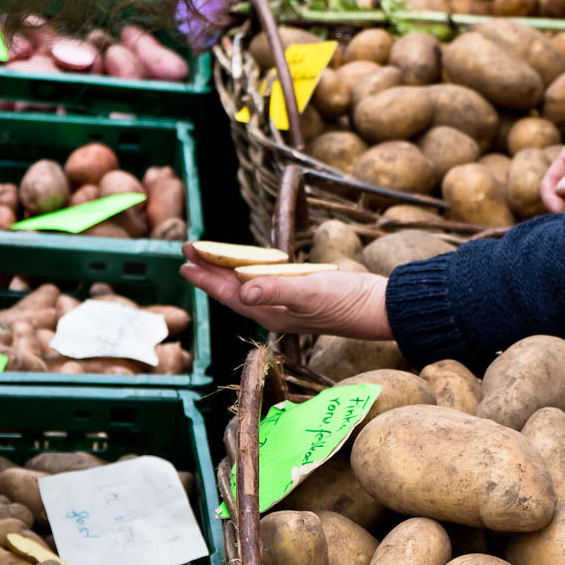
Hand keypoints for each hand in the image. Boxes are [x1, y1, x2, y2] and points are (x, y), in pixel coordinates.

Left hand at [180, 246, 392, 338]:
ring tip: (209, 255)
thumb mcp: (309, 292)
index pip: (229, 293)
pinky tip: (250, 264)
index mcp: (270, 314)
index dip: (206, 277)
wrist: (379, 308)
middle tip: (188, 250)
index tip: (185, 260)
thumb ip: (276, 290)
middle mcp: (274, 312)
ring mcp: (287, 305)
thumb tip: (242, 290)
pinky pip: (266, 281)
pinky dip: (252, 270)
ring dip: (227, 269)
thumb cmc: (347, 303)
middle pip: (233, 289)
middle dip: (210, 270)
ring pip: (248, 285)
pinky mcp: (301, 295)